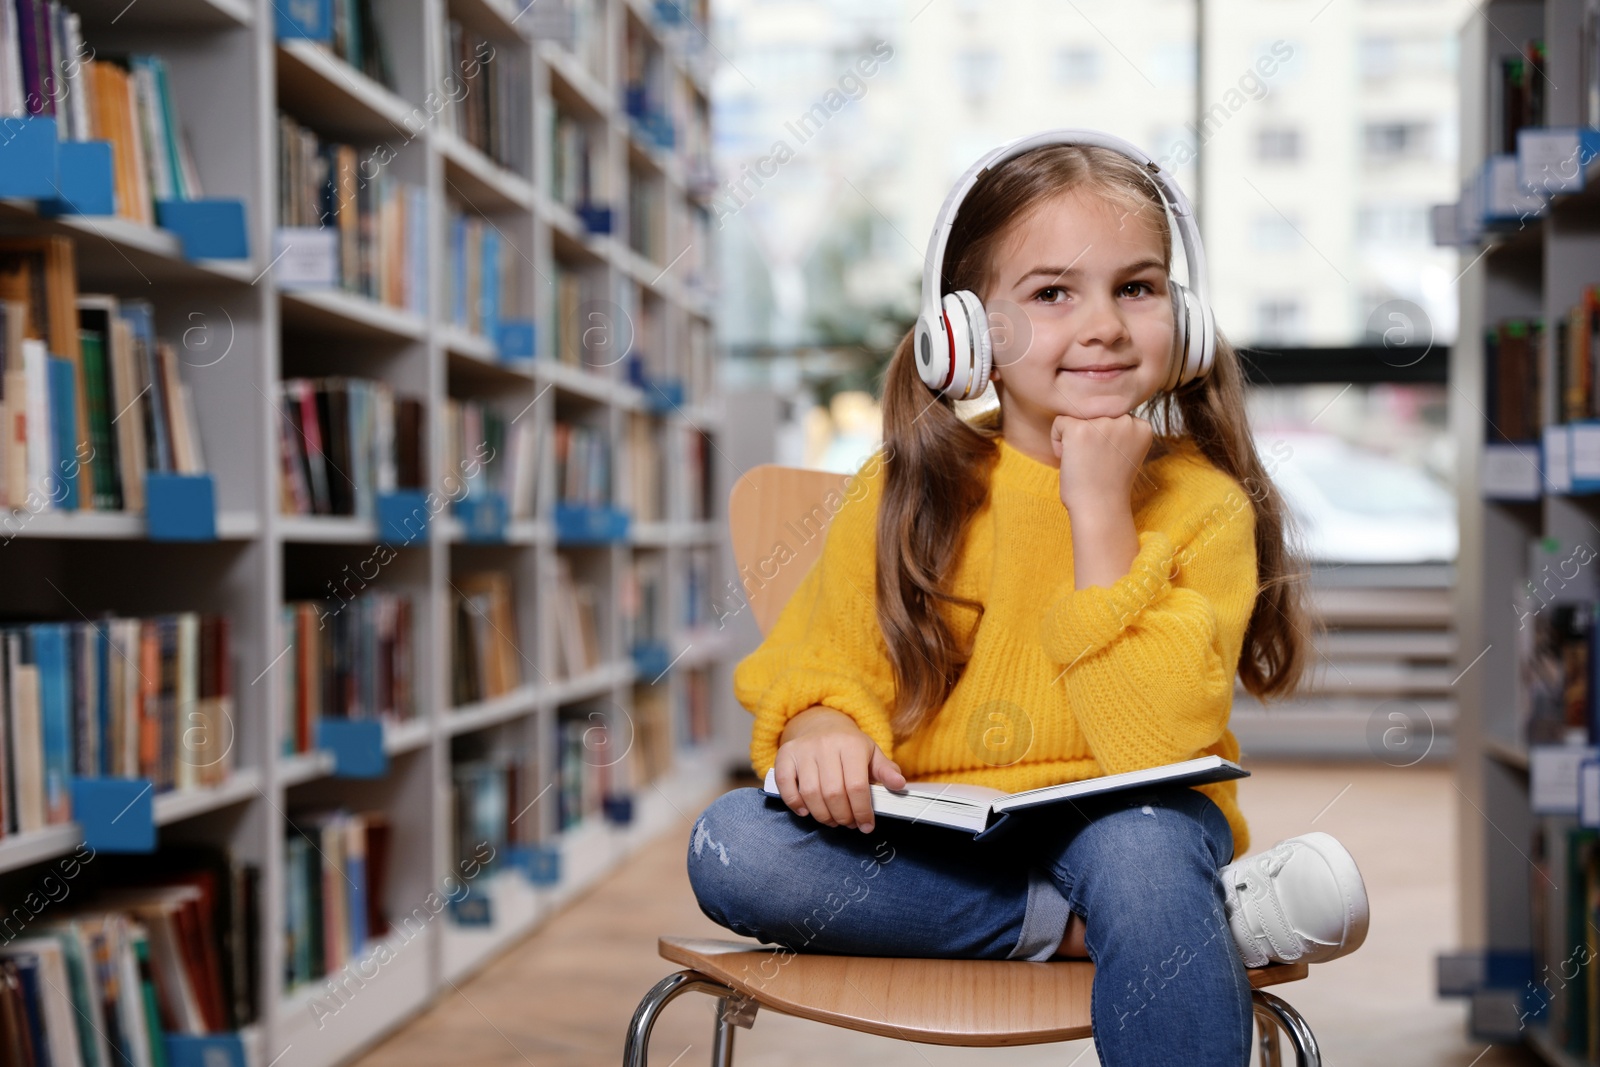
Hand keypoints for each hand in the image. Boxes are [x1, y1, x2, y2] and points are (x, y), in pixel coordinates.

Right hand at [773, 707, 905, 831]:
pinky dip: (795, 804)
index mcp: (851, 744)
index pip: (857, 786)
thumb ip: (886, 770)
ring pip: (810, 793)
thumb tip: (899, 784)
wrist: (820, 724)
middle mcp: (825, 744)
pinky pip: (786, 785)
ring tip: (832, 820)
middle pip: (833, 793)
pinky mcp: (785, 754)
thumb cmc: (849, 746)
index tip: (866, 826)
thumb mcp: (872, 754)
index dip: (862, 812)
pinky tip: (807, 811)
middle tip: (848, 823)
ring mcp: (803, 749)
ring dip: (822, 815)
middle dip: (843, 816)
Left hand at [1051, 412, 1152, 512]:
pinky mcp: (1079, 429)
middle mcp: (1126, 420)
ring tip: (1084, 462)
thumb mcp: (1124, 451)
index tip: (1107, 459)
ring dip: (1074, 438)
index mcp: (1141, 425)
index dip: (1104, 438)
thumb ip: (1119, 429)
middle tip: (1095, 462)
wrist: (1099, 508)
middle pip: (1095, 414)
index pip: (1112, 416)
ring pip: (1077, 417)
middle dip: (1089, 435)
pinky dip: (1058, 442)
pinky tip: (1070, 460)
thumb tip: (1096, 410)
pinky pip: (1059, 423)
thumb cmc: (1108, 484)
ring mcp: (1102, 423)